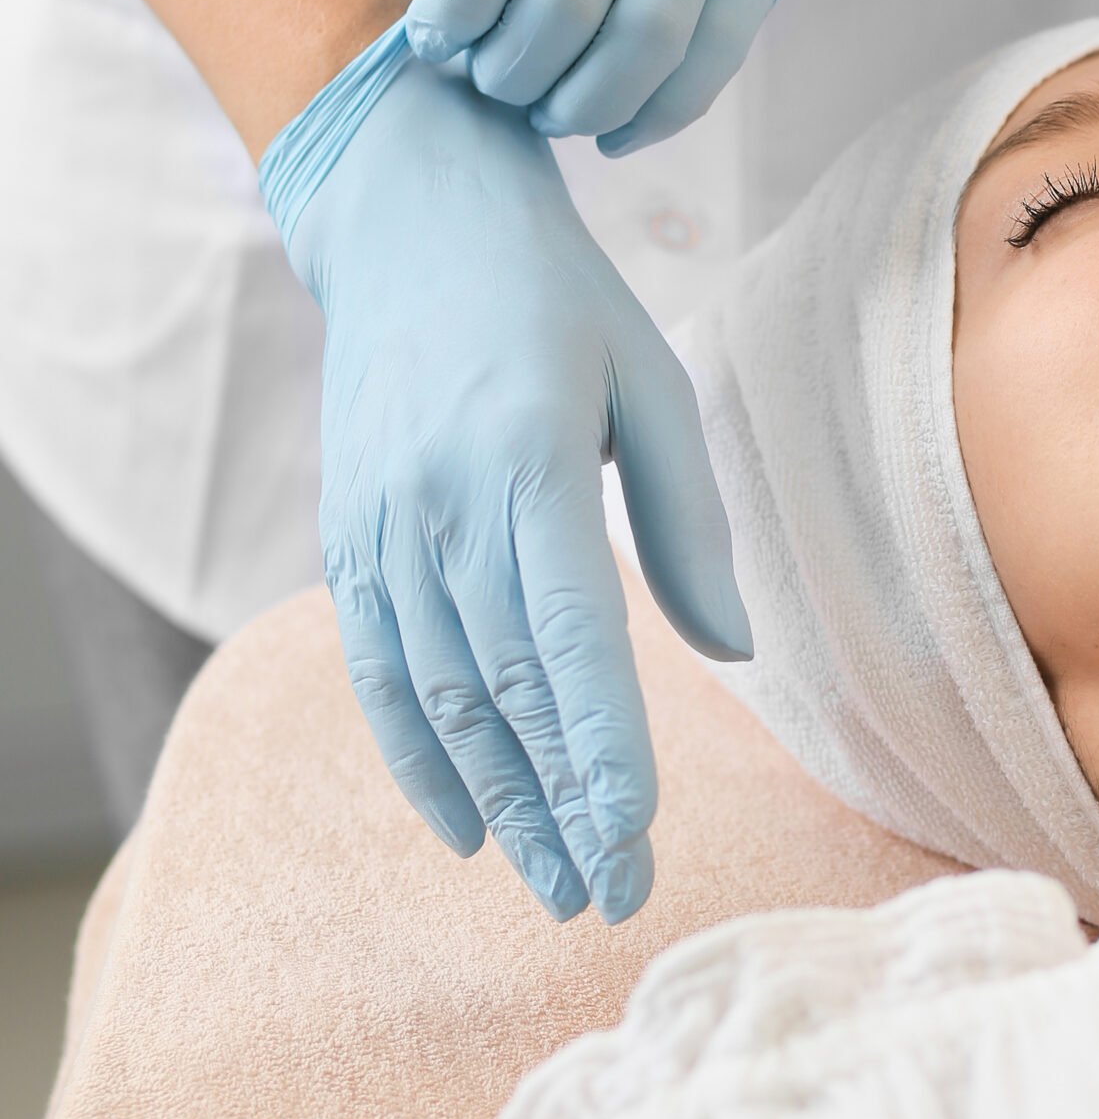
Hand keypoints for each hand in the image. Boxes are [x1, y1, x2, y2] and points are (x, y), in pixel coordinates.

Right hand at [261, 28, 750, 920]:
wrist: (407, 219)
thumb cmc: (557, 296)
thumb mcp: (649, 381)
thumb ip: (687, 523)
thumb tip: (731, 653)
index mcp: (525, 457)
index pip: (572, 639)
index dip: (604, 751)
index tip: (639, 838)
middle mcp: (438, 501)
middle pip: (505, 691)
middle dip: (561, 808)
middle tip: (613, 900)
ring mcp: (379, 524)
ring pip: (440, 697)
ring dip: (498, 803)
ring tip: (556, 885)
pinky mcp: (346, 535)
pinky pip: (379, 668)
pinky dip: (416, 755)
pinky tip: (461, 827)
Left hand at [404, 0, 975, 151]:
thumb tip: (450, 23)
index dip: (458, 8)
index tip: (438, 46)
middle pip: (567, 2)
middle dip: (516, 74)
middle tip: (500, 89)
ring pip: (644, 40)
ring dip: (586, 104)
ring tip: (553, 116)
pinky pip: (712, 55)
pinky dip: (660, 113)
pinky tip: (618, 133)